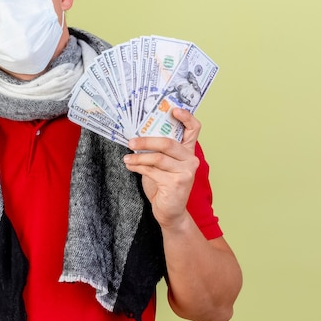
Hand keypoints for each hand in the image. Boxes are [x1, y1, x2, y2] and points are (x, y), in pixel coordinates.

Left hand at [123, 108, 200, 228]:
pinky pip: (152, 171)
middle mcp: (190, 159)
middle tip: (131, 142)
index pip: (194, 129)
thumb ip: (157, 150)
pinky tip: (130, 166)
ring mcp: (186, 171)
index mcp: (188, 150)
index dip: (186, 116)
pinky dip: (138, 167)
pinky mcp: (177, 183)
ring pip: (158, 158)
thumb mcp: (162, 164)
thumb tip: (136, 135)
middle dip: (146, 141)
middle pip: (168, 142)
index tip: (173, 109)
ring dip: (138, 157)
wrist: (170, 211)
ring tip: (127, 158)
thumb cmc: (164, 184)